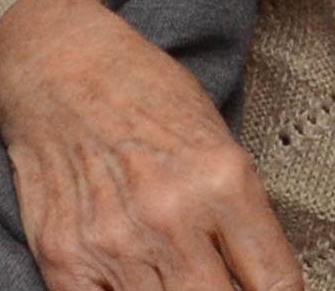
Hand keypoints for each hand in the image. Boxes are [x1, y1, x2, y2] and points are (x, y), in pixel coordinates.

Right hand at [0, 0, 302, 290]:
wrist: (57, 65)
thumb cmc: (144, 94)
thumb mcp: (216, 136)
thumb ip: (242, 210)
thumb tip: (264, 279)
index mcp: (223, 179)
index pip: (277, 283)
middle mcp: (172, 215)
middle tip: (220, 284)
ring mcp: (116, 243)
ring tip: (177, 277)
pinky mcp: (66, 260)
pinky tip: (135, 283)